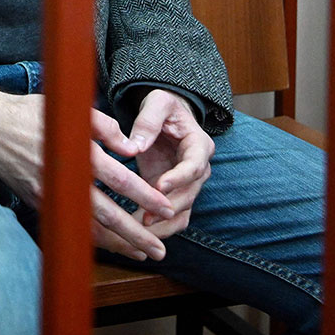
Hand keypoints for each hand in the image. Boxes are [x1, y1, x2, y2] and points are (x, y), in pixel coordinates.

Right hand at [0, 84, 174, 260]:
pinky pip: (71, 225)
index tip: (166, 207)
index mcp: (75, 152)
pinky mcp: (40, 203)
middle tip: (161, 249)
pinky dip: (93, 238)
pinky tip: (112, 244)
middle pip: (106, 214)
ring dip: (117, 243)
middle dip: (136, 233)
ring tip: (143, 253)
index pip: (117, 179)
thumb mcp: (70, 109)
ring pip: (88, 227)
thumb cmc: (30, 113)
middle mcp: (63, 179)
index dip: (144, 195)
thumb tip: (130, 147)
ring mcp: (50, 196)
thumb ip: (103, 127)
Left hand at [125, 89, 214, 239]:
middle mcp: (199, 168)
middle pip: (189, 194)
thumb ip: (148, 121)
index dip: (178, 178)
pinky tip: (137, 232)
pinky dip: (158, 228)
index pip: (194, 166)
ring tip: (139, 231)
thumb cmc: (164, 107)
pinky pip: (171, 217)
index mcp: (199, 145)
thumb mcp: (157, 103)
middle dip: (168, 208)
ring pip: (183, 212)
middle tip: (145, 218)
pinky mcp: (174, 194)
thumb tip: (136, 146)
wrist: (166, 117)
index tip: (159, 187)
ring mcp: (187, 184)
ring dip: (164, 225)